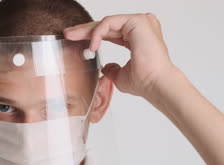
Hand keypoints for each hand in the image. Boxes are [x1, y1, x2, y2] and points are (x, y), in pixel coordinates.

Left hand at [63, 13, 177, 98]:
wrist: (155, 84)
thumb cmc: (144, 82)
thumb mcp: (121, 76)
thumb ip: (113, 69)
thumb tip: (106, 68)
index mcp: (137, 37)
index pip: (110, 32)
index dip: (91, 35)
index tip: (73, 39)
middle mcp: (140, 27)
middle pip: (106, 25)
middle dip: (84, 30)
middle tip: (67, 34)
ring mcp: (140, 22)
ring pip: (106, 22)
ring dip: (87, 30)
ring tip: (72, 37)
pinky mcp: (137, 21)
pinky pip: (110, 22)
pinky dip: (98, 33)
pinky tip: (92, 46)